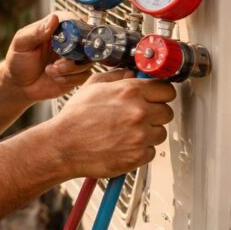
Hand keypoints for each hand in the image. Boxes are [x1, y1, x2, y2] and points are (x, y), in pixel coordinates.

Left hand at [4, 13, 91, 102]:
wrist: (19, 86)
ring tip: (50, 71)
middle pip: (86, 41)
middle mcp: (69, 40)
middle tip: (57, 64)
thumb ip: (37, 31)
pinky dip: (70, 79)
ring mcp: (75, 57)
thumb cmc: (18, 60)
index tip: (67, 43)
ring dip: (69, 69)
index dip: (75, 31)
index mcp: (56, 27)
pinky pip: (85, 75)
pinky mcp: (78, 73)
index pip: (75, 21)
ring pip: (87, 59)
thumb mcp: (21, 43)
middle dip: (73, 55)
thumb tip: (54, 18)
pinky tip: (56, 79)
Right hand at [47, 70, 174, 179]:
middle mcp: (139, 112)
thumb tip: (133, 74)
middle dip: (155, 114)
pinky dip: (140, 150)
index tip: (156, 98)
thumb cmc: (75, 118)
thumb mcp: (92, 85)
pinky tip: (124, 145)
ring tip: (128, 132)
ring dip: (149, 133)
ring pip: (160, 132)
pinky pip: (151, 151)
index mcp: (130, 91)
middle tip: (139, 117)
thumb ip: (117, 76)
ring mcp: (140, 135)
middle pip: (167, 112)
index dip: (160, 94)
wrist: (63, 146)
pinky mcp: (138, 155)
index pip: (167, 89)